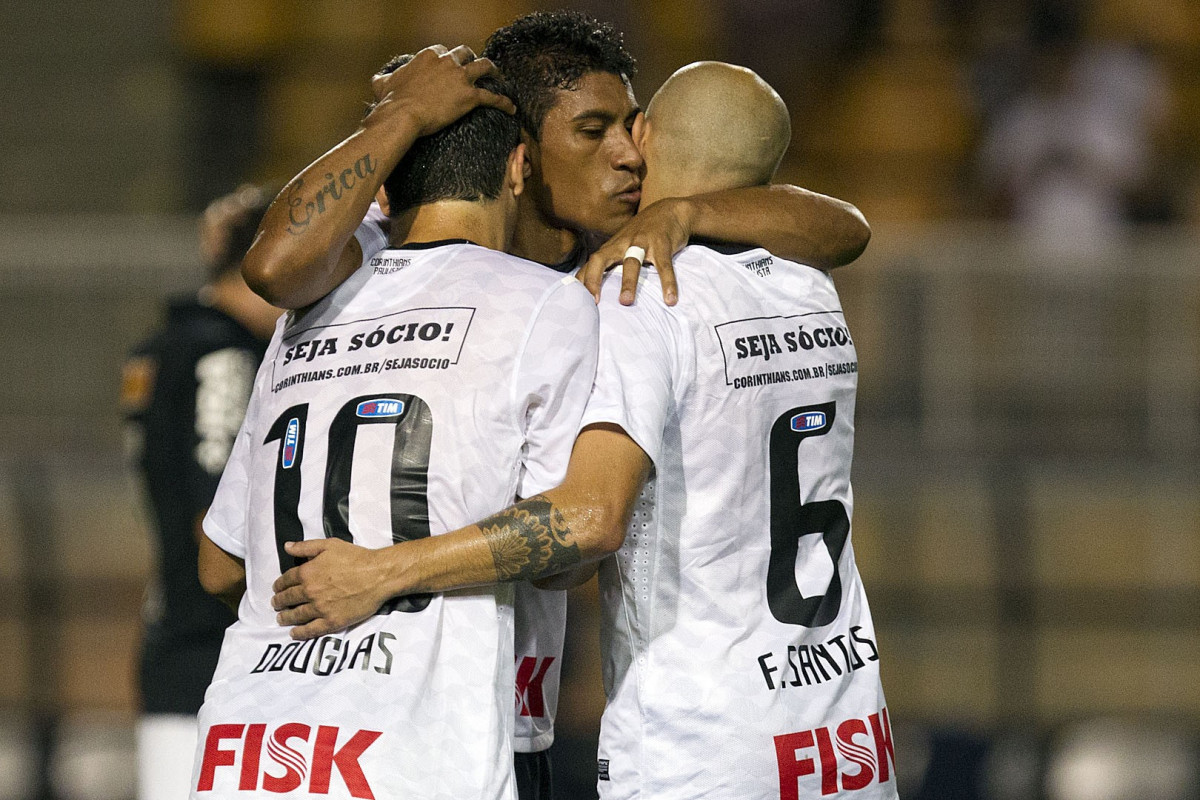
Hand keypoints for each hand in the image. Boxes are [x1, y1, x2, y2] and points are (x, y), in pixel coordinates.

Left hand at [271, 538, 390, 639]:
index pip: (286, 580)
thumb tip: (287, 547)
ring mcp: (320, 608)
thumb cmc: (356, 558)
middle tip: (276, 604)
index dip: (279, 585)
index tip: (277, 588)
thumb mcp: (330, 545)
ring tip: (281, 619)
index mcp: (307, 572)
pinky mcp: (332, 621)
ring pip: (296, 615)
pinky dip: (300, 633)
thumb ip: (306, 547)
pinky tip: (294, 633)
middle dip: (279, 601)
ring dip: (286, 617)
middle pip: (288, 598)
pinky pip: (311, 630)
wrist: (378, 575)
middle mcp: (310, 591)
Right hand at [369, 44, 515, 136]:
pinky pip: (493, 97)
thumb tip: (376, 79)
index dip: (447, 59)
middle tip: (475, 67)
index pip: (442, 51)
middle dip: (471, 59)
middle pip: (465, 53)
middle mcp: (447, 62)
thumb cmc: (391, 102)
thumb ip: (383, 79)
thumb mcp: (383, 84)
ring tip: (498, 76)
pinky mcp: (470, 96)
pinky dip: (504, 102)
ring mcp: (460, 77)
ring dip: (493, 70)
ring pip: (484, 66)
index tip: (449, 67)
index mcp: (428, 56)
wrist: (402, 115)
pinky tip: (512, 108)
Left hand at [579, 198, 694, 305]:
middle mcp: (622, 243)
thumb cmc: (644, 233)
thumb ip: (615, 263)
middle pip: (601, 259)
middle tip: (592, 301)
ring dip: (628, 282)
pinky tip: (670, 299)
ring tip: (625, 302)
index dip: (582, 280)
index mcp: (612, 246)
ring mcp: (642, 242)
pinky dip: (667, 282)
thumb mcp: (625, 244)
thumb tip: (604, 289)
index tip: (576, 300)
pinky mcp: (662, 244)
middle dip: (593, 279)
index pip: (590, 263)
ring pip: (632, 262)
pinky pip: (664, 265)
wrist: (670, 210)